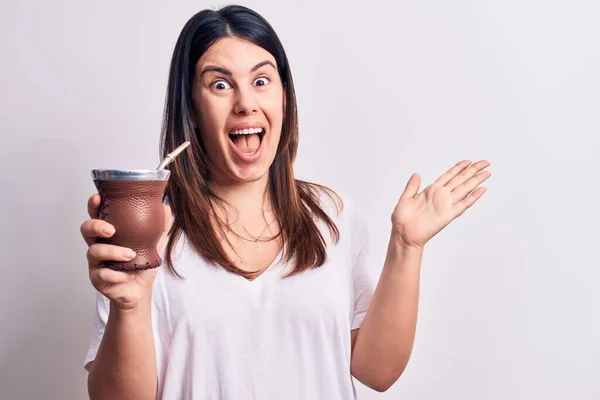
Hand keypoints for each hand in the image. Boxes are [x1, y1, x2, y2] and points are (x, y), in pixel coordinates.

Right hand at [80, 193, 171, 310]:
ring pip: (94, 251)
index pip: (97, 214)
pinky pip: (101, 273)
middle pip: (86, 229)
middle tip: (111, 229)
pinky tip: (124, 274)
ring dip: (112, 251)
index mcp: (110, 232)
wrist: (140, 290)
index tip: (98, 198)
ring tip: (130, 254)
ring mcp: (96, 262)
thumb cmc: (142, 263)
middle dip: (95, 226)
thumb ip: (161, 226)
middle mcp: (99, 244)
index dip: (94, 205)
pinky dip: (114, 274)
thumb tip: (166, 207)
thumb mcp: (155, 243)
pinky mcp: (97, 278)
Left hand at [391, 160, 490, 248]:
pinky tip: (481, 190)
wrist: (403, 234)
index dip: (458, 168)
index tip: (468, 161)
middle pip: (460, 180)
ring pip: (464, 189)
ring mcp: (445, 205)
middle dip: (472, 171)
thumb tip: (417, 174)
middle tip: (485, 162)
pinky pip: (463, 204)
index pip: (448, 176)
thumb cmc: (403, 219)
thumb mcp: (405, 198)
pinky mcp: (448, 215)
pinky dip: (473, 197)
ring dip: (476, 181)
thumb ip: (412, 186)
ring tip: (486, 173)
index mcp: (431, 191)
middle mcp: (441, 196)